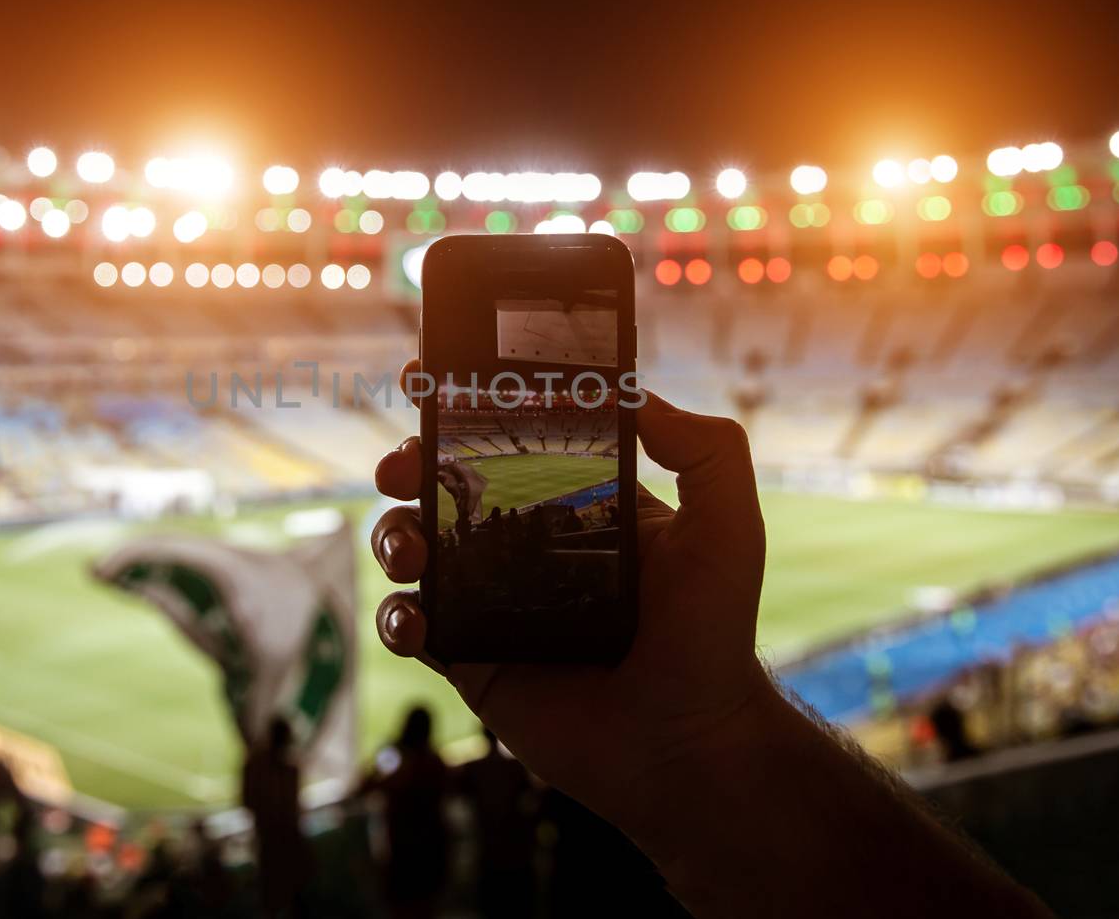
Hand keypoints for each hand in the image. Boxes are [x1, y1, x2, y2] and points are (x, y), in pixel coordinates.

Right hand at [370, 359, 774, 857]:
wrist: (687, 744)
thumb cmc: (712, 636)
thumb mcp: (727, 527)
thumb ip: (707, 450)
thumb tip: (638, 394)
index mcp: (571, 503)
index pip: (508, 438)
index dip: (461, 403)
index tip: (426, 374)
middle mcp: (521, 544)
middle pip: (441, 483)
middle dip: (408, 461)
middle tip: (403, 464)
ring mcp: (489, 600)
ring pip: (411, 546)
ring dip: (391, 532)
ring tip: (411, 546)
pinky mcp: (468, 657)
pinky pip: (408, 625)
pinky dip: (395, 614)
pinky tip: (419, 616)